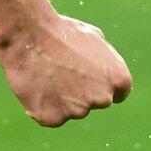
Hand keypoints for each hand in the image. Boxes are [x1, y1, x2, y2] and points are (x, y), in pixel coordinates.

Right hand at [0, 14, 132, 126]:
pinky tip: (37, 86)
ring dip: (61, 98)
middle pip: (94, 102)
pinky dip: (43, 105)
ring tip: (47, 74)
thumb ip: (106, 62)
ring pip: (71, 110)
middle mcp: (103, 99)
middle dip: (83, 92)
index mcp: (118, 78)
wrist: (31, 35)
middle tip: (63, 72)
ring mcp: (78, 111)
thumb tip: (105, 73)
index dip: (103, 84)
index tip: (91, 78)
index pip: (120, 93)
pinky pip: (50, 116)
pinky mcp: (54, 119)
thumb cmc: (62, 32)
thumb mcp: (95, 38)